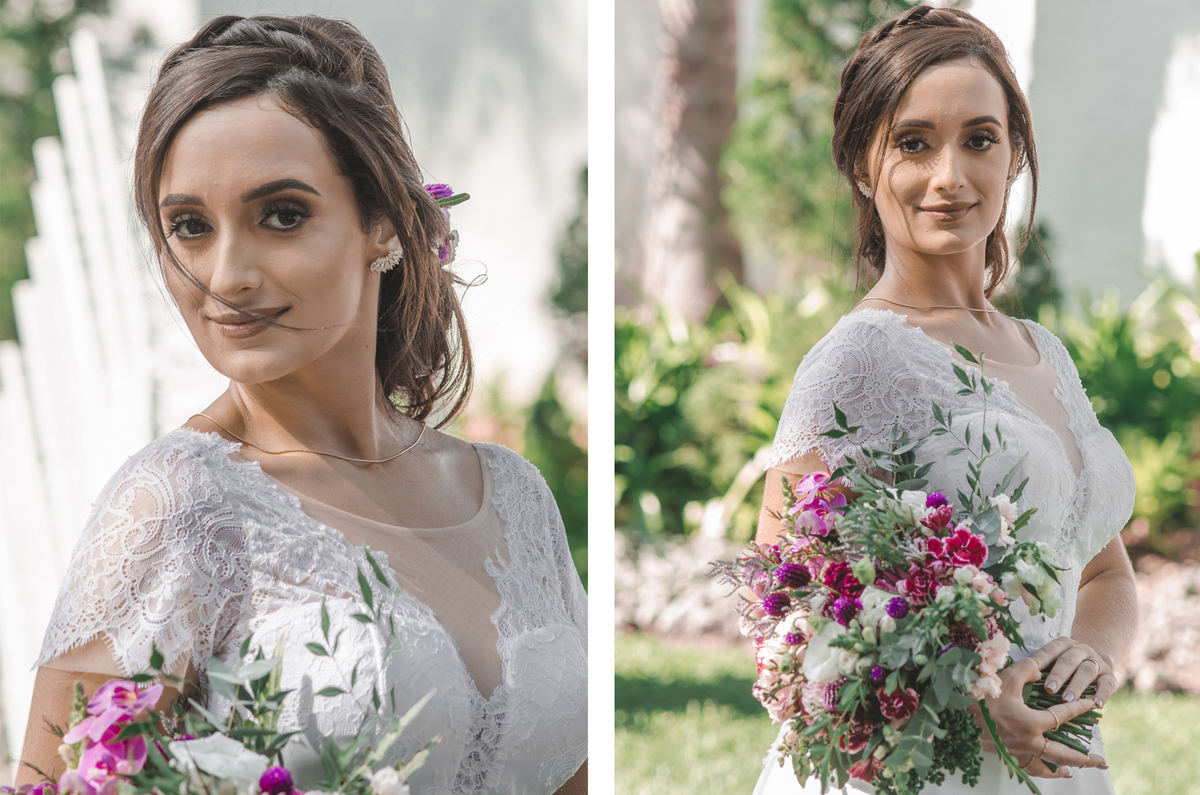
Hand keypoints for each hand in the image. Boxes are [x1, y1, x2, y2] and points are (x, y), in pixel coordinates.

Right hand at [973, 657, 1106, 778]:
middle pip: (1062, 753)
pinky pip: (1027, 767)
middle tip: (1101, 762)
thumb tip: (1040, 668)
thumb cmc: (980, 697)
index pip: (1063, 716)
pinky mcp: (1004, 754)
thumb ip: (1027, 669)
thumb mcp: (1005, 678)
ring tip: (1073, 772)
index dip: (1079, 708)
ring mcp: (1016, 751)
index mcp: (1032, 722)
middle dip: (1084, 758)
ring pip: (1046, 764)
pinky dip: (1039, 771)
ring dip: (1063, 768)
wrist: (954, 718)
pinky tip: (1043, 771)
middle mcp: (1028, 741)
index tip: (1092, 705)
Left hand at [1031, 636, 1118, 707]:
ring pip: (1087, 671)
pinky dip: (1102, 695)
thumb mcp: (1053, 660)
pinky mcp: (1110, 676)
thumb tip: (1021, 679)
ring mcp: (1097, 662)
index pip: (1050, 650)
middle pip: (1069, 660)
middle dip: (1058, 675)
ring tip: (1067, 700)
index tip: (1032, 673)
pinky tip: (1096, 705)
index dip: (1042, 661)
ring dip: (1077, 686)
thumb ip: (1041, 667)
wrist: (1094, 660)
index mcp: (1064, 644)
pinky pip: (1108, 685)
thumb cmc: (1064, 665)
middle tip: (1049, 689)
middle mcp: (1082, 650)